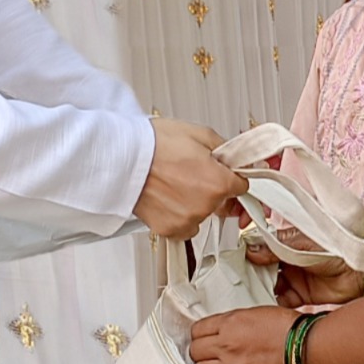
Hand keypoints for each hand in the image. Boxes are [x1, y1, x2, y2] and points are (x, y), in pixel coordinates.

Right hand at [134, 119, 245, 239]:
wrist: (122, 159)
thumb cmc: (155, 144)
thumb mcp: (199, 133)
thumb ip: (225, 149)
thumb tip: (236, 159)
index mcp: (219, 182)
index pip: (241, 186)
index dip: (230, 176)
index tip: (220, 172)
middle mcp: (206, 205)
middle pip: (221, 201)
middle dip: (211, 188)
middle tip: (189, 173)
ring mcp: (187, 220)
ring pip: (202, 214)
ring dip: (194, 203)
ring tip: (173, 183)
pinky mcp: (169, 230)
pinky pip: (184, 227)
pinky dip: (179, 216)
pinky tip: (167, 198)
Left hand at [190, 306, 296, 363]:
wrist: (307, 351)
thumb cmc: (292, 330)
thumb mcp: (259, 313)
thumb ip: (237, 322)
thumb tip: (228, 329)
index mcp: (231, 323)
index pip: (197, 329)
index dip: (200, 334)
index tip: (204, 337)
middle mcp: (227, 346)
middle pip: (195, 351)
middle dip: (201, 351)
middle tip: (209, 353)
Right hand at [241, 221, 363, 305]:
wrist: (361, 271)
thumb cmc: (335, 248)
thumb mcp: (301, 244)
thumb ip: (275, 248)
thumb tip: (249, 250)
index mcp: (286, 242)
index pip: (260, 248)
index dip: (246, 254)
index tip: (230, 260)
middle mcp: (286, 260)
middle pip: (260, 269)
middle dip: (248, 275)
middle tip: (231, 282)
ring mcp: (292, 278)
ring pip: (267, 285)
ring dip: (257, 290)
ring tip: (241, 296)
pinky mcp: (300, 296)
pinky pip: (280, 301)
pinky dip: (270, 305)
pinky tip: (259, 309)